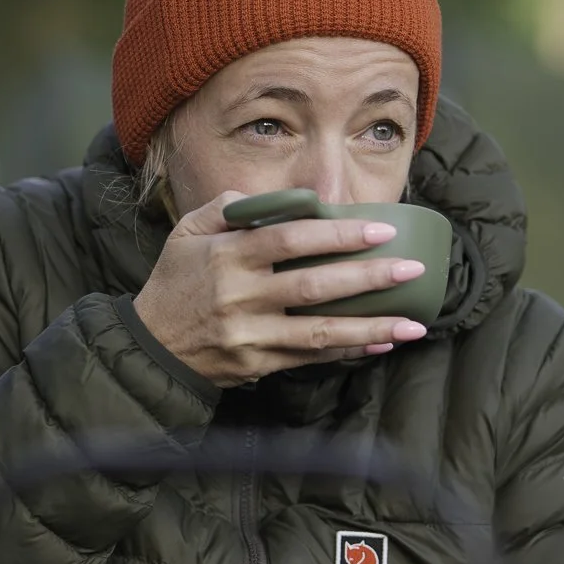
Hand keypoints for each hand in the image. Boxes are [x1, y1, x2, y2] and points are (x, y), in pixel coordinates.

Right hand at [132, 193, 428, 385]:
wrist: (150, 346)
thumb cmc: (175, 282)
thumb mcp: (187, 233)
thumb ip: (227, 208)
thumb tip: (273, 199)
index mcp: (227, 256)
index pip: (291, 240)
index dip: (338, 235)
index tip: (380, 231)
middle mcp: (241, 297)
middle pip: (314, 286)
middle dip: (367, 277)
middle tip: (410, 269)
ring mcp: (250, 335)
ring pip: (319, 332)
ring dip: (371, 327)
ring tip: (414, 324)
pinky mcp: (257, 365)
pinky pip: (311, 358)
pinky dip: (348, 351)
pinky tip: (381, 344)